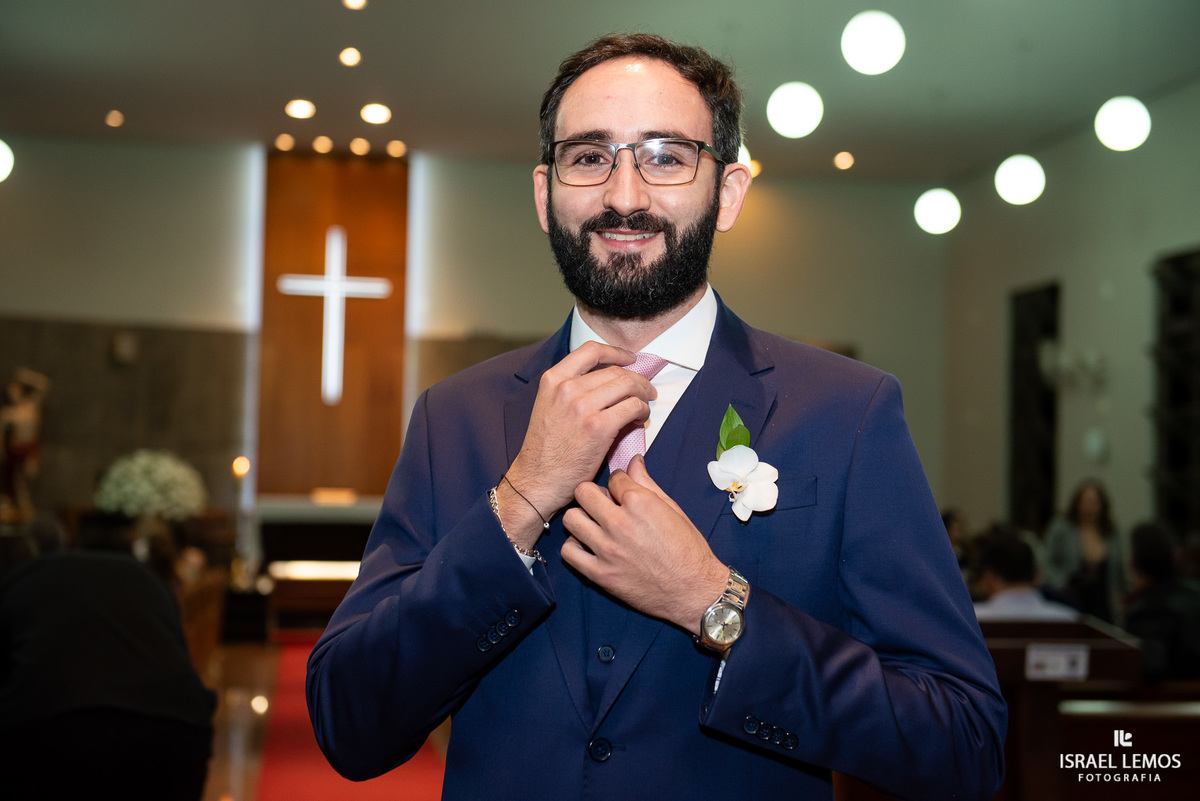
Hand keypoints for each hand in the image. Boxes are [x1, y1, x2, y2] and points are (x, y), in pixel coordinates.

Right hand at [499, 342, 657, 545]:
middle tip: (646, 391)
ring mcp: (582, 406)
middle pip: (615, 370)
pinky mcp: (598, 427)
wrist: (537, 480)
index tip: (630, 359)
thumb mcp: (550, 406)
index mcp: (553, 379)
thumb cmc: (546, 448)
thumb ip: (573, 389)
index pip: (591, 350)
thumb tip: (610, 381)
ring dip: (643, 395)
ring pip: (628, 386)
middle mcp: (567, 388)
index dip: (616, 352)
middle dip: (637, 379)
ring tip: (643, 407)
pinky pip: (633, 407)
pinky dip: (642, 412)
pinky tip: (638, 421)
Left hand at [562, 456, 727, 632]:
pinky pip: (568, 552)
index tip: (622, 492)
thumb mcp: (672, 509)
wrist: (694, 591)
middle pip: (583, 492)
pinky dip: (575, 547)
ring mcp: (607, 549)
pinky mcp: (600, 574)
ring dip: (581, 518)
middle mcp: (620, 523)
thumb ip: (647, 483)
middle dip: (594, 494)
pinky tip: (589, 546)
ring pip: (571, 519)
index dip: (619, 483)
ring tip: (594, 525)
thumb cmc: (688, 550)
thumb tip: (634, 461)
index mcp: (640, 503)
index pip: (613, 477)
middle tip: (604, 505)